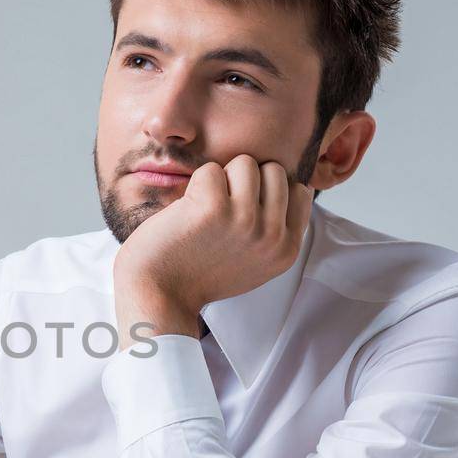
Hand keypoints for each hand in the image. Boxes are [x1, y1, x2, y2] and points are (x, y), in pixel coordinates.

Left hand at [113, 154, 310, 343]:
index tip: (244, 208)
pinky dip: (194, 184)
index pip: (299, 191)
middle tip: (221, 209)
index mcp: (286, 249)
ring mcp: (245, 220)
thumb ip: (276, 229)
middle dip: (246, 180)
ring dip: (221, 179)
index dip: (269, 190)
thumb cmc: (199, 274)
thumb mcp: (255, 262)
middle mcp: (272, 236)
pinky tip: (187, 212)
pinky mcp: (214, 207)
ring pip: (245, 163)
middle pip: (274, 170)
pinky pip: (210, 169)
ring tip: (205, 208)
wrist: (158, 295)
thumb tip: (293, 184)